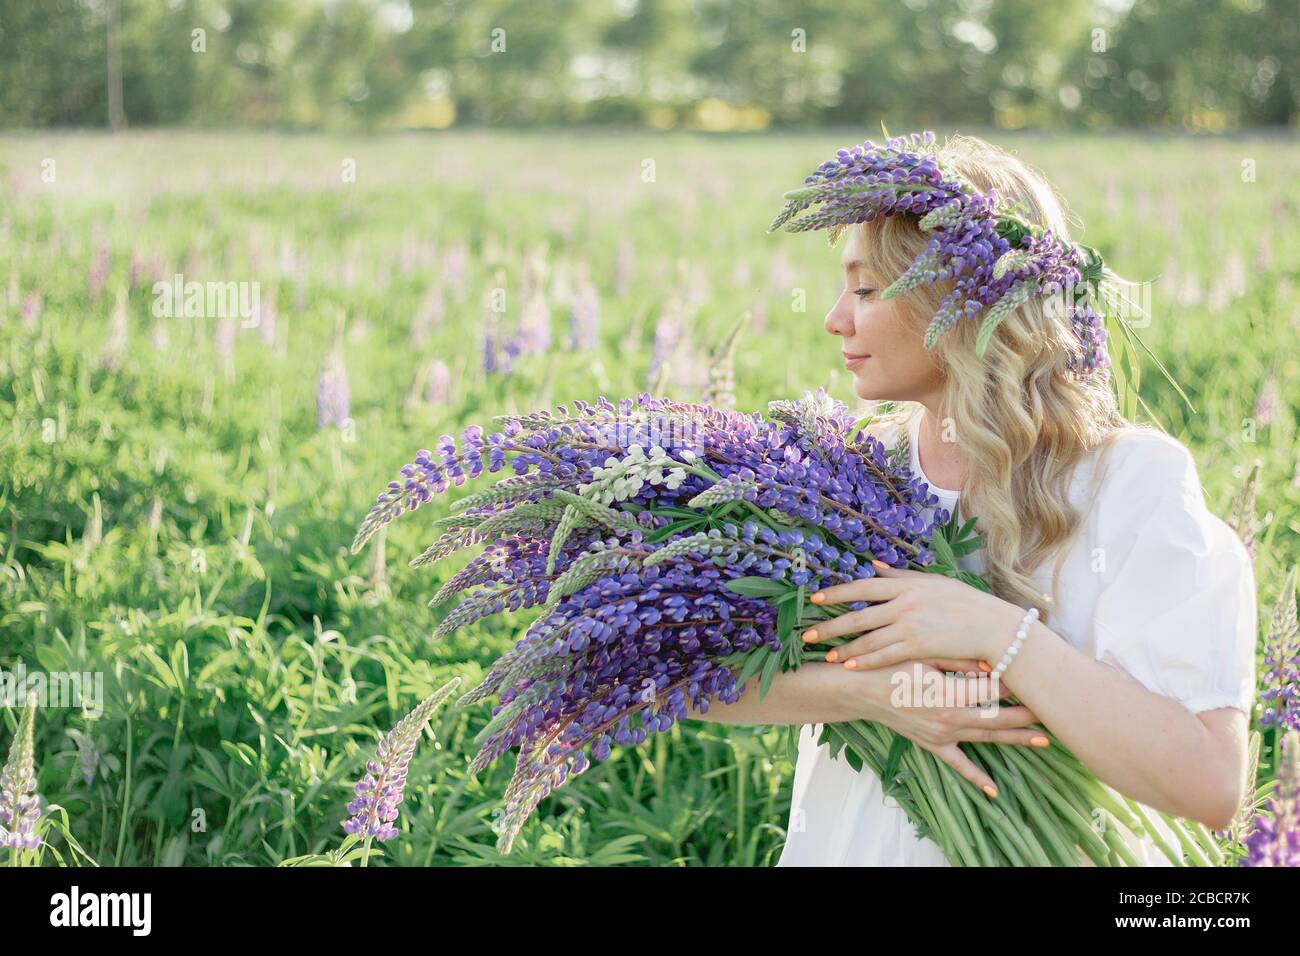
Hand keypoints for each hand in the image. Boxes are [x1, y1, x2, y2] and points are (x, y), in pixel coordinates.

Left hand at [803, 560, 1026, 670]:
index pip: (863, 588)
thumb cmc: (966, 603)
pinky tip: (849, 665)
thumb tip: (872, 565)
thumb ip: (901, 576)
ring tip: (826, 655)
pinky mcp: (918, 647)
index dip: (837, 594)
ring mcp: (910, 626)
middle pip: (858, 616)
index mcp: (906, 585)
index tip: (815, 599)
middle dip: (830, 626)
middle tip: (807, 635)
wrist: (993, 627)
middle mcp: (904, 604)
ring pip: (867, 639)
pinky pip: (884, 655)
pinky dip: (865, 660)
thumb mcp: (933, 582)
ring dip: (844, 648)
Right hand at [842, 660, 1049, 796]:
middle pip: (997, 717)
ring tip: (1044, 739)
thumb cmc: (888, 665)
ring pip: (986, 738)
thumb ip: (959, 659)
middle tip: (1054, 711)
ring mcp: (941, 735)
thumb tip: (993, 661)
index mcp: (948, 693)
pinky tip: (993, 790)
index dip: (1015, 682)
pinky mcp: (932, 744)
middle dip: (1027, 714)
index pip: (992, 689)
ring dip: (1015, 738)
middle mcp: (948, 718)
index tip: (1035, 675)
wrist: (858, 689)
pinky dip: (975, 777)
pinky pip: (957, 764)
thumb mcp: (922, 653)